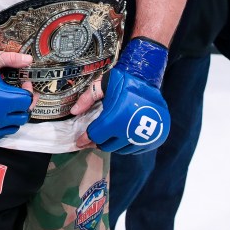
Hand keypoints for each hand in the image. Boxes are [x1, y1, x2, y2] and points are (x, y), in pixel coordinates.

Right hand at [0, 36, 32, 144]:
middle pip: (23, 116)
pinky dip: (4, 125)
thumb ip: (11, 59)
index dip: (28, 91)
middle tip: (21, 95)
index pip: (26, 101)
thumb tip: (28, 60)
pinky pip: (1, 134)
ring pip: (13, 127)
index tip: (24, 84)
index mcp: (4, 98)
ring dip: (15, 116)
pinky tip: (0, 114)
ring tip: (10, 105)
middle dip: (25, 105)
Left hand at [76, 37, 169, 153]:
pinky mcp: (155, 138)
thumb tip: (74, 112)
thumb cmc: (124, 81)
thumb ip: (87, 98)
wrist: (149, 79)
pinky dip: (127, 146)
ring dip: (113, 144)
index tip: (80, 142)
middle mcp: (130, 131)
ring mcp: (145, 137)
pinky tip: (122, 137)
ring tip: (109, 136)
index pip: (96, 135)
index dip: (85, 139)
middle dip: (98, 141)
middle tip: (95, 137)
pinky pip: (135, 149)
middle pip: (107, 145)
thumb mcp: (102, 85)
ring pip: (121, 150)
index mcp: (116, 118)